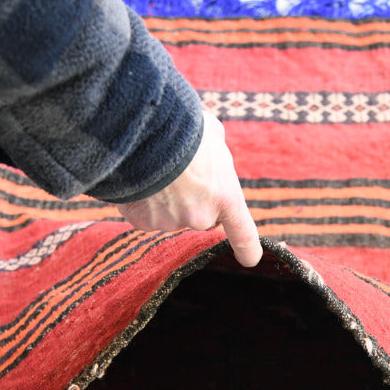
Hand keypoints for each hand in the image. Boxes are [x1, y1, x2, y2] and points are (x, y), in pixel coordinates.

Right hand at [117, 111, 262, 267]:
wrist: (146, 133)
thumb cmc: (184, 128)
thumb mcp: (212, 134)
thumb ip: (216, 153)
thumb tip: (207, 154)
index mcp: (226, 197)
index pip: (243, 233)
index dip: (248, 249)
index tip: (250, 260)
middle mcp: (202, 217)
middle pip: (199, 216)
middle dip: (192, 200)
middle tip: (179, 171)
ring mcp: (172, 222)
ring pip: (169, 213)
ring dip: (164, 196)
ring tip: (156, 168)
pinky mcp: (144, 221)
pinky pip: (144, 212)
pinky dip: (141, 199)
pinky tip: (139, 177)